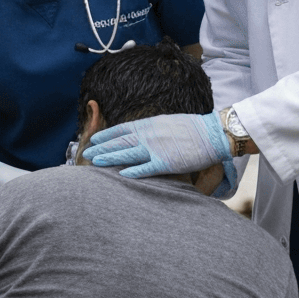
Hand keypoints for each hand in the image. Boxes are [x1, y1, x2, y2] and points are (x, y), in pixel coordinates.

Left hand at [82, 111, 235, 182]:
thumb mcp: (167, 122)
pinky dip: (134, 171)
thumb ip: (152, 129)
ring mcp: (157, 148)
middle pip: (120, 143)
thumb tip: (140, 133)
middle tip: (86, 155)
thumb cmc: (193, 128)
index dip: (106, 135)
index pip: (122, 130)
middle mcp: (149, 135)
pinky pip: (146, 168)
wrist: (212, 133)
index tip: (94, 139)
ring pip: (127, 154)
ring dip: (110, 158)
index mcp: (149, 124)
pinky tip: (121, 175)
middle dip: (101, 148)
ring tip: (95, 163)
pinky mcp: (167, 162)